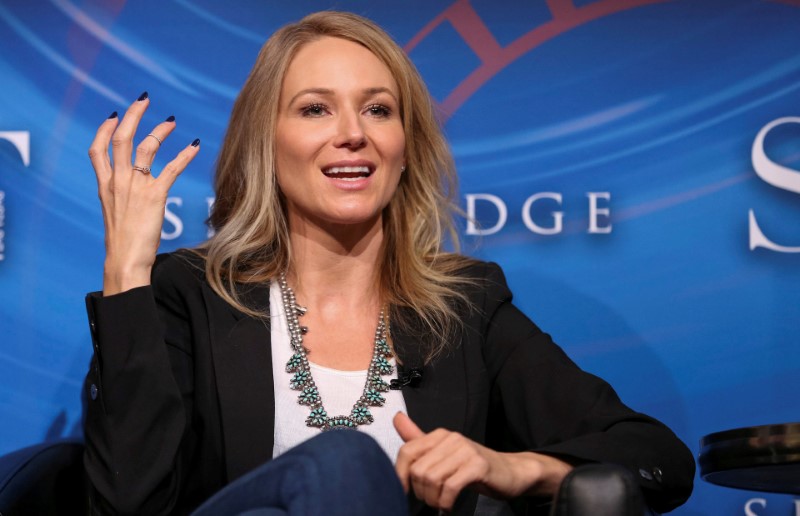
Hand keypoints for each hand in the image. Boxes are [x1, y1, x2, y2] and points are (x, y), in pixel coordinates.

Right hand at [88, 93, 199, 294]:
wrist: (124, 260)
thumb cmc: (122, 243)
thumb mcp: (114, 215)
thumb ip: (120, 198)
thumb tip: (130, 195)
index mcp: (105, 186)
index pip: (97, 150)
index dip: (104, 130)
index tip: (113, 115)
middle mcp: (117, 181)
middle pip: (120, 138)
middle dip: (132, 116)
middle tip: (143, 100)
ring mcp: (135, 187)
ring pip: (145, 147)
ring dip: (159, 131)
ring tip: (171, 121)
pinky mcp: (154, 196)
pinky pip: (171, 168)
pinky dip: (184, 155)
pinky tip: (195, 146)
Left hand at [393, 412, 571, 510]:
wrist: (509, 472)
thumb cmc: (473, 466)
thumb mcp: (443, 454)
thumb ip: (418, 440)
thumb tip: (397, 417)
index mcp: (439, 435)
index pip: (406, 452)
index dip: (401, 475)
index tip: (407, 491)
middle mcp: (451, 438)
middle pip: (418, 470)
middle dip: (421, 492)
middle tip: (431, 500)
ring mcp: (465, 450)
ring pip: (432, 479)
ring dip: (433, 499)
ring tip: (440, 504)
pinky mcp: (478, 465)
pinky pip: (450, 487)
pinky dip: (445, 503)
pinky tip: (449, 507)